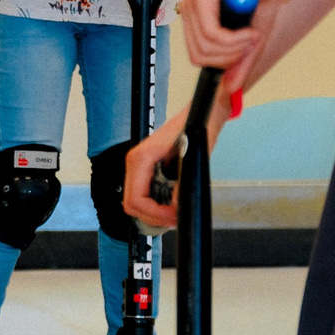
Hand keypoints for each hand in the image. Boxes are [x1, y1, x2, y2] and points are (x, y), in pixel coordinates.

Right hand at [120, 110, 192, 228]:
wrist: (202, 115)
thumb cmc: (197, 127)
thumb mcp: (192, 159)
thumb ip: (182, 185)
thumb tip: (176, 205)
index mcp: (141, 158)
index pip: (135, 199)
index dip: (153, 214)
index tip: (172, 217)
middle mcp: (136, 162)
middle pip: (131, 204)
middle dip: (153, 217)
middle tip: (174, 219)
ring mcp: (140, 166)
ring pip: (136, 201)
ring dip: (153, 213)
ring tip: (174, 215)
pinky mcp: (148, 169)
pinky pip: (143, 194)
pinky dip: (155, 205)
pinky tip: (171, 206)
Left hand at [175, 0, 295, 72]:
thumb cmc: (263, 0)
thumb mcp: (250, 40)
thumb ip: (239, 63)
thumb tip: (229, 88)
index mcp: (196, 19)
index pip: (197, 57)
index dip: (223, 62)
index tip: (244, 52)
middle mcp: (190, 9)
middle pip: (198, 55)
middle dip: (229, 57)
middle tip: (250, 44)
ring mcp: (193, 1)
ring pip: (205, 46)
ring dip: (235, 47)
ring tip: (252, 36)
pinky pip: (212, 33)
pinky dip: (235, 39)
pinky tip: (250, 31)